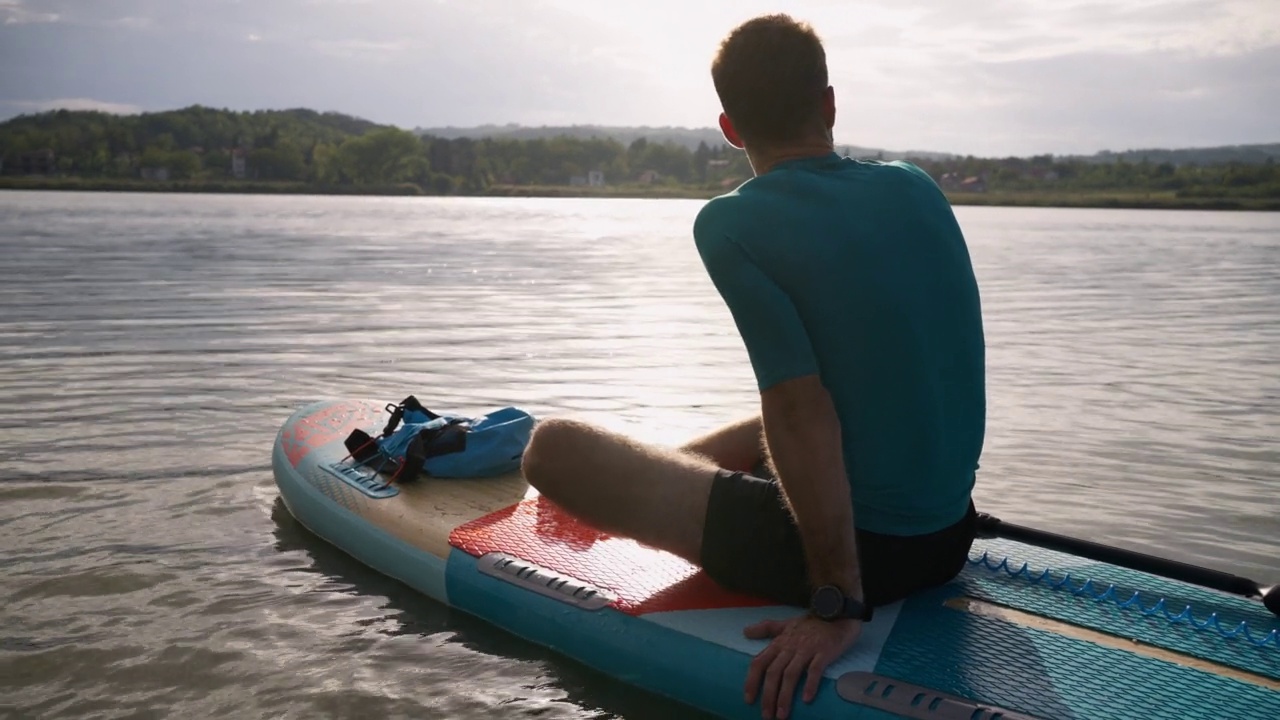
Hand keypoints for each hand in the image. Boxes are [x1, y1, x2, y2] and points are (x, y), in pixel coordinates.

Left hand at [743, 614, 861, 718]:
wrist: (836, 612)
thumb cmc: (811, 622)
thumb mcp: (785, 623)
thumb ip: (766, 628)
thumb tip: (745, 631)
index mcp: (779, 642)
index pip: (759, 662)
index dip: (752, 681)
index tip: (748, 699)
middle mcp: (789, 647)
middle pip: (773, 672)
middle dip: (768, 695)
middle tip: (766, 715)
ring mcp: (807, 649)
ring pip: (791, 674)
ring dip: (785, 696)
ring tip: (782, 714)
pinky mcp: (824, 652)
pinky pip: (815, 670)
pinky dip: (810, 684)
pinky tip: (806, 699)